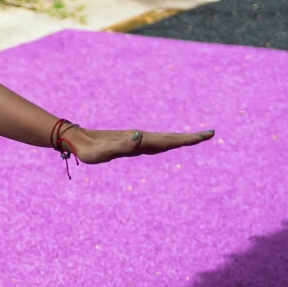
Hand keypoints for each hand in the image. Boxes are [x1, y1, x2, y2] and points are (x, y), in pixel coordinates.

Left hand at [62, 126, 215, 164]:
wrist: (77, 141)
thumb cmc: (90, 150)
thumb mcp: (105, 151)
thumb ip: (122, 146)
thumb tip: (139, 136)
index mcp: (140, 141)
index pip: (168, 141)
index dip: (187, 139)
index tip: (205, 135)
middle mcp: (141, 139)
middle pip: (170, 139)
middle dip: (190, 137)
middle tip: (210, 134)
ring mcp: (137, 140)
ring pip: (164, 140)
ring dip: (181, 139)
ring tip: (197, 138)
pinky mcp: (131, 143)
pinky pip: (154, 144)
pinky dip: (167, 143)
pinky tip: (169, 144)